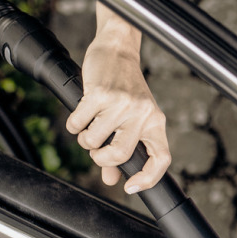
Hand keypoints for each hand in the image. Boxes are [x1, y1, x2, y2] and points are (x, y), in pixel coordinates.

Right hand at [65, 32, 170, 193]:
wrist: (117, 50)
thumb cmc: (124, 87)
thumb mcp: (132, 117)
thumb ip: (124, 149)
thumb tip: (111, 179)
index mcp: (155, 121)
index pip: (161, 158)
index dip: (148, 179)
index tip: (130, 187)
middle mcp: (142, 113)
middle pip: (119, 155)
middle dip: (101, 159)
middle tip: (96, 150)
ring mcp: (121, 104)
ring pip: (93, 142)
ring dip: (85, 139)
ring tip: (89, 124)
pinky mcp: (99, 94)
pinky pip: (78, 125)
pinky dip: (74, 124)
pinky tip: (80, 114)